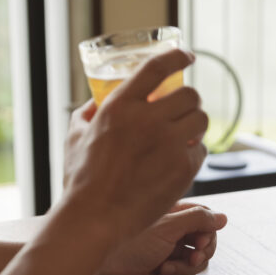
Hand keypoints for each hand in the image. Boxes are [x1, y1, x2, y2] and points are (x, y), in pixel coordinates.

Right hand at [62, 49, 208, 242]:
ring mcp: (169, 144)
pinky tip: (181, 159)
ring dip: (195, 123)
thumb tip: (94, 103)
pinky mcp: (183, 169)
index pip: (158, 67)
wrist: (96, 218)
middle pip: (189, 94)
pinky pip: (201, 150)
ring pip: (201, 119)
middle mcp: (148, 120)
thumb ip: (86, 115)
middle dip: (189, 100)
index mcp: (120, 106)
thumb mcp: (74, 138)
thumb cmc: (81, 180)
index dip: (178, 56)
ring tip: (185, 133)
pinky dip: (194, 152)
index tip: (188, 57)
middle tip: (183, 109)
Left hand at [85, 203, 227, 274]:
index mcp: (171, 215)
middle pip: (206, 243)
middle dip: (202, 253)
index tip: (200, 240)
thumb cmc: (127, 244)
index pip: (205, 218)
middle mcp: (172, 234)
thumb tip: (223, 217)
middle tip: (192, 257)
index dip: (208, 231)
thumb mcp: (167, 227)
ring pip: (198, 264)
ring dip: (185, 269)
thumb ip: (198, 220)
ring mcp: (168, 256)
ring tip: (164, 269)